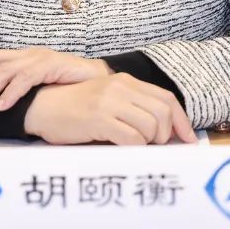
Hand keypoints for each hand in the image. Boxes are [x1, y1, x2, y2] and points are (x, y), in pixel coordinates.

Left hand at [0, 47, 109, 112]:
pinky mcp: (51, 65)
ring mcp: (38, 58)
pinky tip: (1, 107)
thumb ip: (15, 90)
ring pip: (4, 71)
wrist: (99, 79)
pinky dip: (11, 93)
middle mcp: (25, 54)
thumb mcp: (35, 85)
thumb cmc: (66, 85)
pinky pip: (26, 79)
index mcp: (19, 57)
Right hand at [24, 74, 197, 144]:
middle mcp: (120, 87)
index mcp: (125, 81)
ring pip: (151, 126)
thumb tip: (164, 129)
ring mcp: (109, 101)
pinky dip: (135, 148)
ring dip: (148, 143)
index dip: (181, 120)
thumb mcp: (108, 99)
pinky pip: (132, 138)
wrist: (42, 107)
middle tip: (154, 145)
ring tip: (134, 145)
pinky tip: (124, 148)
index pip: (166, 98)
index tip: (188, 138)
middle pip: (163, 112)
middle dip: (166, 135)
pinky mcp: (98, 118)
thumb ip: (132, 106)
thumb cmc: (76, 108)